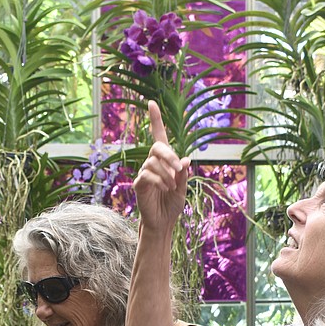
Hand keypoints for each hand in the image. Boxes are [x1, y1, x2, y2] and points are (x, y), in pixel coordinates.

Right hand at [132, 100, 190, 234]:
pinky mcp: (139, 185)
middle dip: (169, 155)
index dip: (155, 120)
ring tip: (171, 187)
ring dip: (166, 174)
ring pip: (152, 163)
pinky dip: (159, 181)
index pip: (159, 136)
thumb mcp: (183, 188)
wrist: (163, 222)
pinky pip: (147, 175)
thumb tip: (186, 159)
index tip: (152, 103)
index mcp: (165, 161)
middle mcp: (152, 164)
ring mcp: (144, 173)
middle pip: (157, 147)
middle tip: (179, 168)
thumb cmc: (172, 204)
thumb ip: (184, 174)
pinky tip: (164, 189)